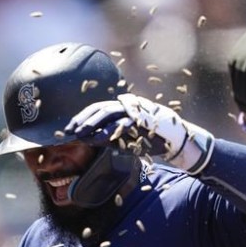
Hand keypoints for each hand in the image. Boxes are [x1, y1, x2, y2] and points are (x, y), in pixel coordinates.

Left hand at [66, 93, 214, 173]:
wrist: (176, 141)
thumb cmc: (150, 138)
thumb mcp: (125, 139)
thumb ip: (108, 137)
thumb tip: (87, 138)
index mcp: (122, 108)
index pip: (98, 108)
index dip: (82, 116)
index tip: (69, 128)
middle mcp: (127, 105)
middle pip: (100, 107)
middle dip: (83, 119)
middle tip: (70, 130)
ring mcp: (135, 110)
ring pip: (108, 111)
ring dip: (92, 122)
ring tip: (80, 132)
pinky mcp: (142, 118)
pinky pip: (122, 123)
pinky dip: (109, 130)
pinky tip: (98, 137)